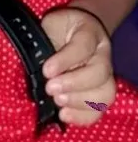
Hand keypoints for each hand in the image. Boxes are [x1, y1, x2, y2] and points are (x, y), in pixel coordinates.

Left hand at [41, 7, 115, 125]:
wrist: (70, 35)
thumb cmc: (57, 30)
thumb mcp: (50, 25)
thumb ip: (45, 39)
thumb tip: (33, 64)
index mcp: (90, 31)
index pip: (84, 45)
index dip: (66, 60)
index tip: (46, 71)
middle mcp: (103, 54)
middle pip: (99, 72)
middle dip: (73, 84)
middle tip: (50, 89)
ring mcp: (106, 76)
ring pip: (105, 94)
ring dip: (79, 102)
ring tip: (58, 103)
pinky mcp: (101, 95)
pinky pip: (100, 110)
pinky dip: (83, 116)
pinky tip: (64, 115)